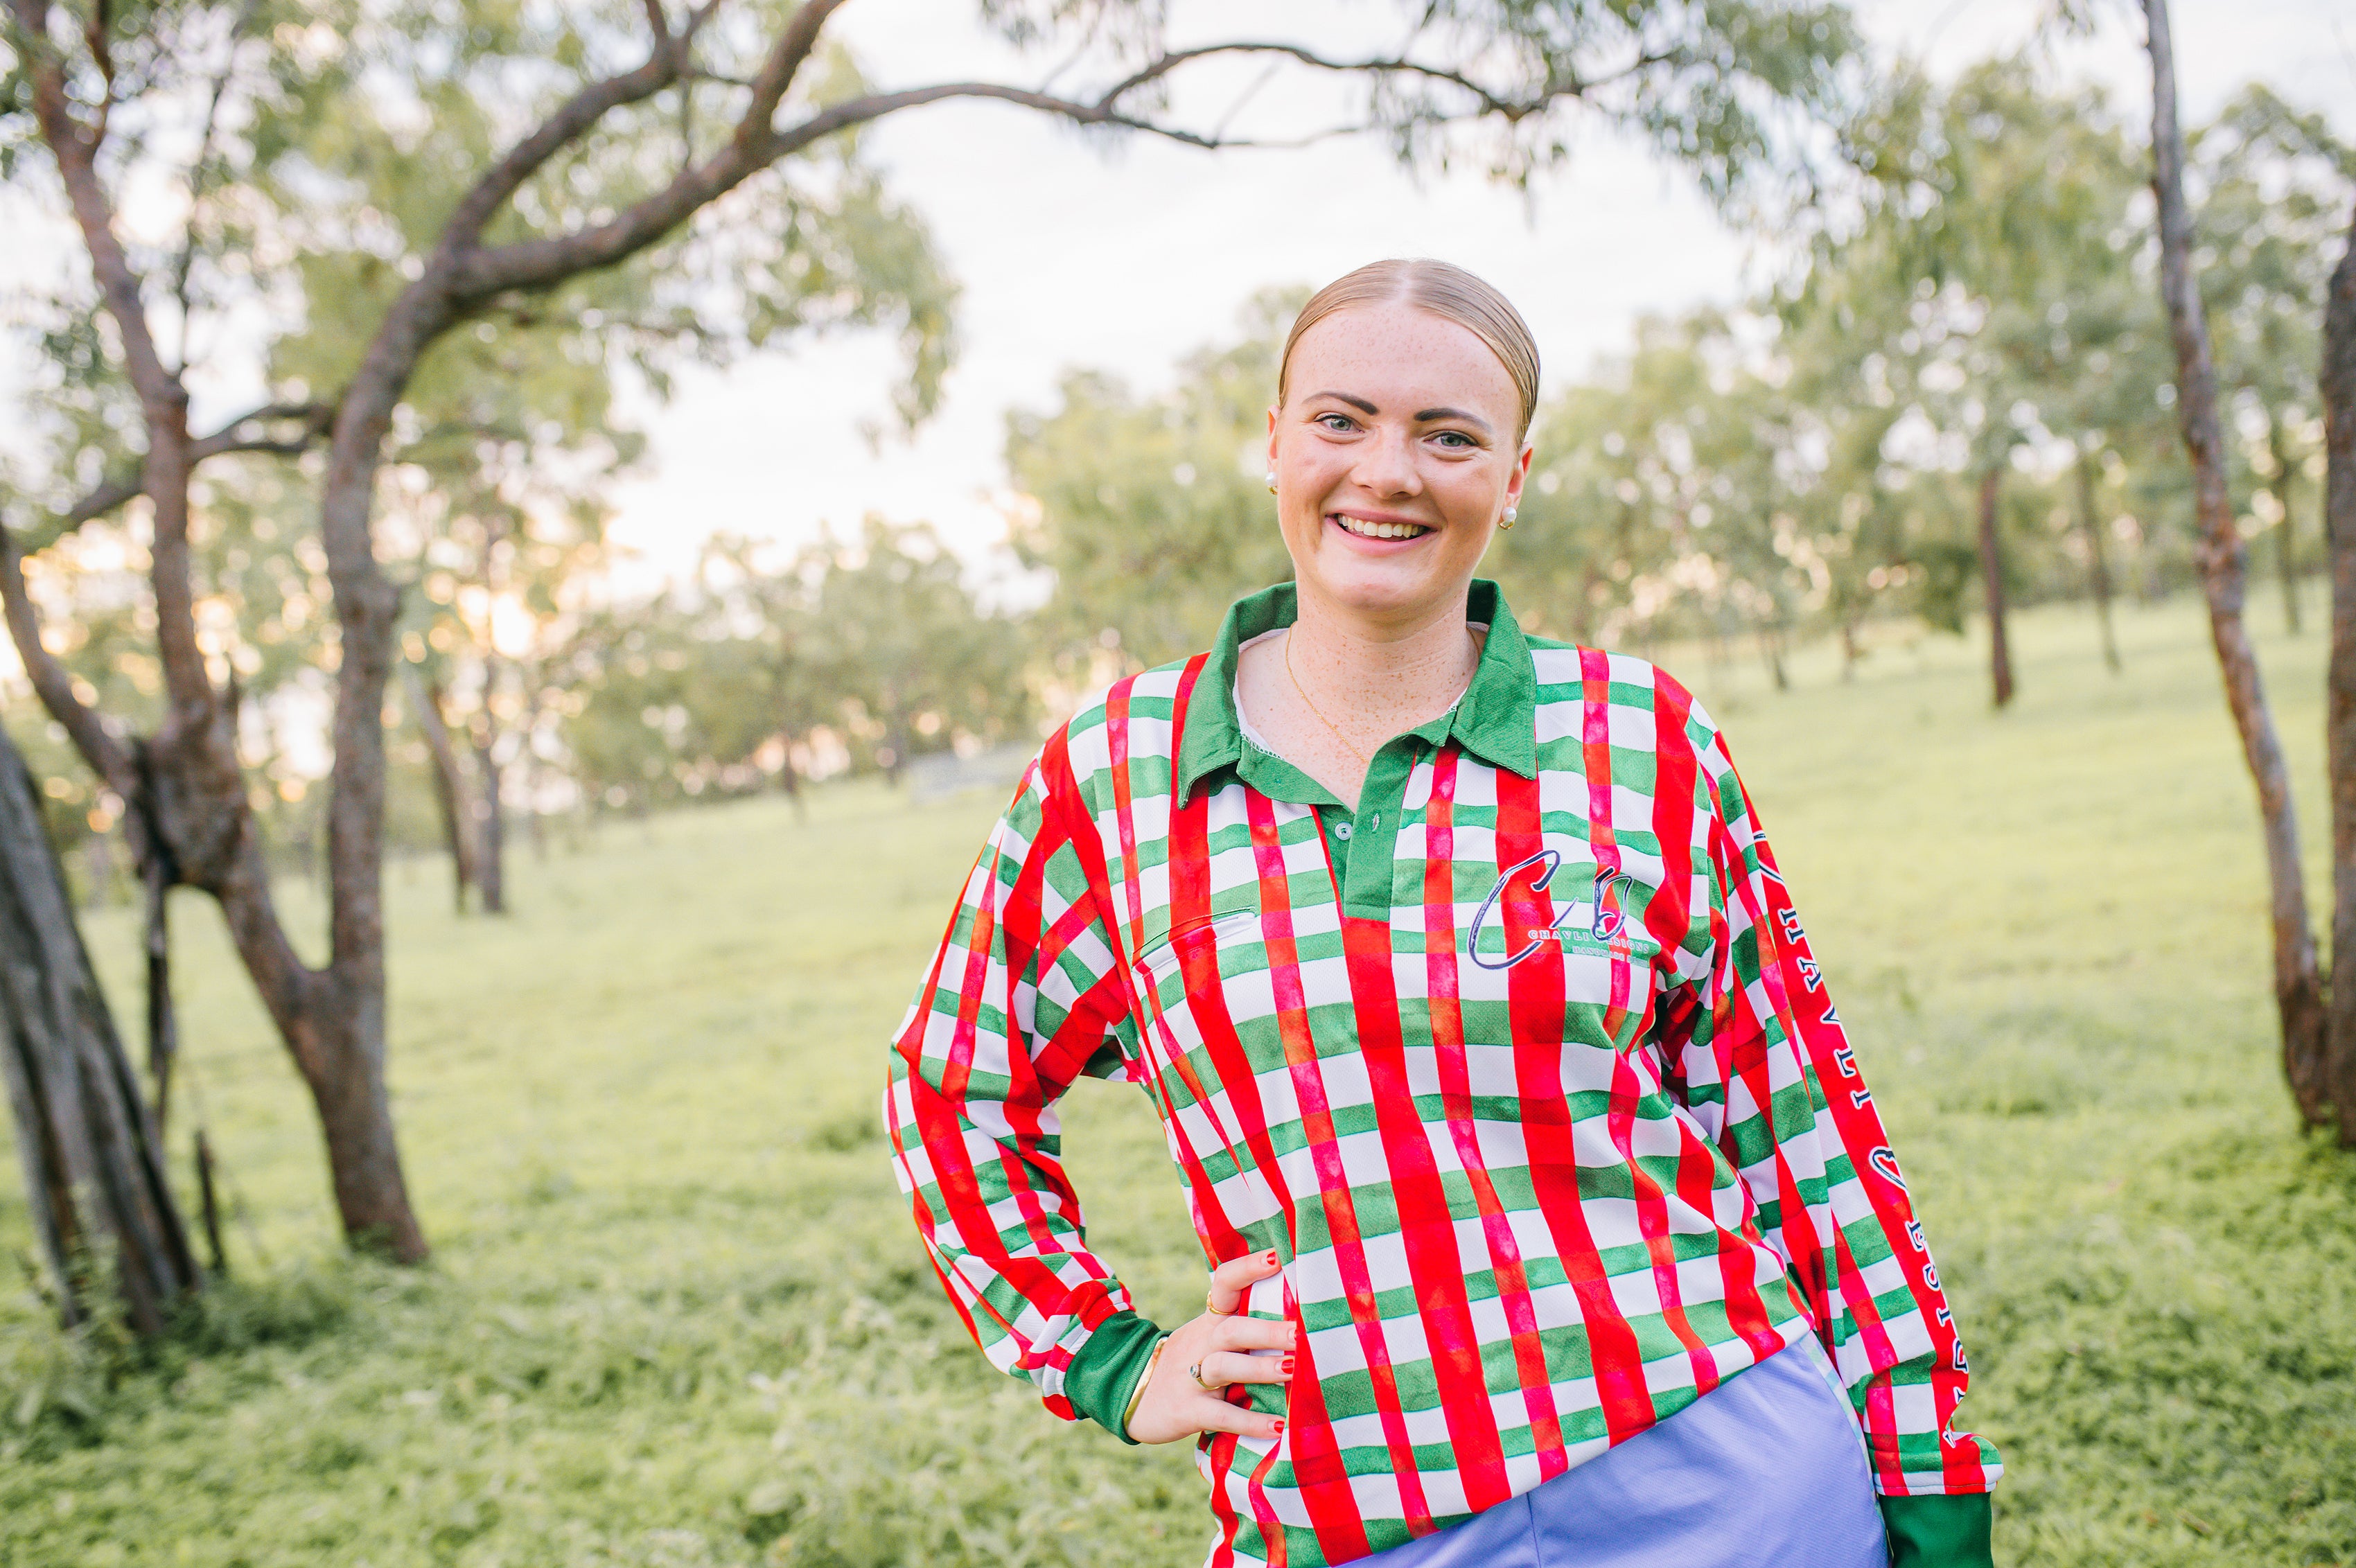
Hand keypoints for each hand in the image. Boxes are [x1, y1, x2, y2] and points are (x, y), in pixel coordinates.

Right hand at [1126, 1249, 1294, 1444]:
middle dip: (1268, 1330)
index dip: (1248, 1269)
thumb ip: (1244, 1330)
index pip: (1224, 1284)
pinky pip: (1220, 1415)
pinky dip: (1249, 1422)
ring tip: (1294, 1371)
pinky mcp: (1187, 1410)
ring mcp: (1191, 1377)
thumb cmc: (1188, 1365)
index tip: (1277, 1258)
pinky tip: (1278, 1427)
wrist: (1131, 1394)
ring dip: (1260, 1368)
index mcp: (1210, 1322)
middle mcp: (1201, 1343)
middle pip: (1233, 1329)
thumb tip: (1304, 1322)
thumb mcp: (1208, 1339)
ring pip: (1224, 1367)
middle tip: (1302, 1333)